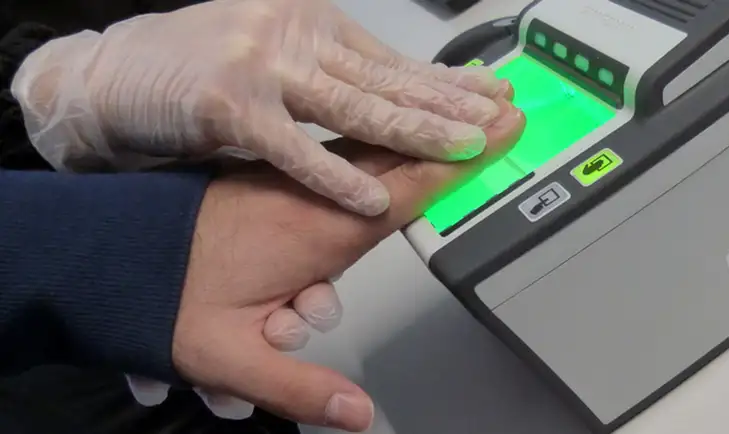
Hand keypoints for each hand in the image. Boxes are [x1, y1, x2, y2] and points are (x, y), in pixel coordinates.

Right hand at [11, 0, 510, 215]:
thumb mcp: (273, 58)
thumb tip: (381, 98)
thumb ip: (327, 76)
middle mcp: (295, 38)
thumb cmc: (189, 68)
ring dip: (415, 132)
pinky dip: (333, 176)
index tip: (492, 96)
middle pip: (389, 81)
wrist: (108, 73)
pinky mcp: (230, 106)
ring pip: (355, 108)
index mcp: (309, 26)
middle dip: (452, 104)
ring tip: (464, 149)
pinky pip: (294, 149)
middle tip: (502, 120)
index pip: (393, 61)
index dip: (446, 83)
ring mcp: (264, 68)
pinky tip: (371, 197)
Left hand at [162, 100, 522, 430]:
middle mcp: (310, 194)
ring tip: (461, 106)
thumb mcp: (230, 357)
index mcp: (314, 228)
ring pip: (372, 143)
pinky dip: (379, 133)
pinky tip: (392, 131)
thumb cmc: (159, 299)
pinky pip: (343, 146)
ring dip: (420, 124)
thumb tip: (360, 413)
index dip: (460, 158)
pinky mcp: (274, 176)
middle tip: (501, 104)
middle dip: (454, 126)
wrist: (101, 256)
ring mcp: (291, 179)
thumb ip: (299, 385)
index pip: (407, 187)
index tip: (500, 132)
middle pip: (400, 152)